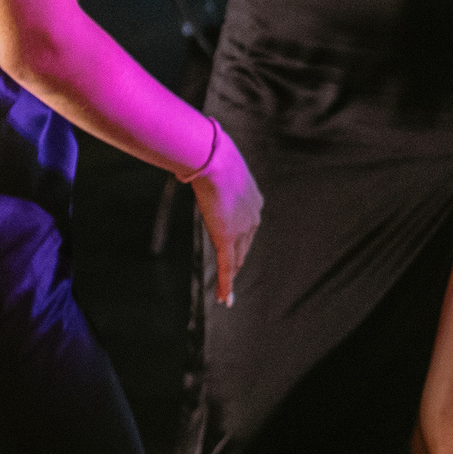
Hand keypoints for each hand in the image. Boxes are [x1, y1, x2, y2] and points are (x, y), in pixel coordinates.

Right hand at [187, 122, 262, 306]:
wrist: (213, 158)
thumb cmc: (212, 154)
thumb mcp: (218, 163)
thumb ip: (212, 170)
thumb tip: (197, 156)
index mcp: (255, 201)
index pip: (248, 228)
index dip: (242, 241)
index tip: (237, 249)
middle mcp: (253, 217)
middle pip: (245, 247)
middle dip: (238, 262)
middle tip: (232, 276)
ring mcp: (242, 230)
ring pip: (237, 260)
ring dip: (232, 277)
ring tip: (228, 292)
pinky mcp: (227, 238)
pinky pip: (227, 268)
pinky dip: (227, 286)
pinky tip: (225, 299)